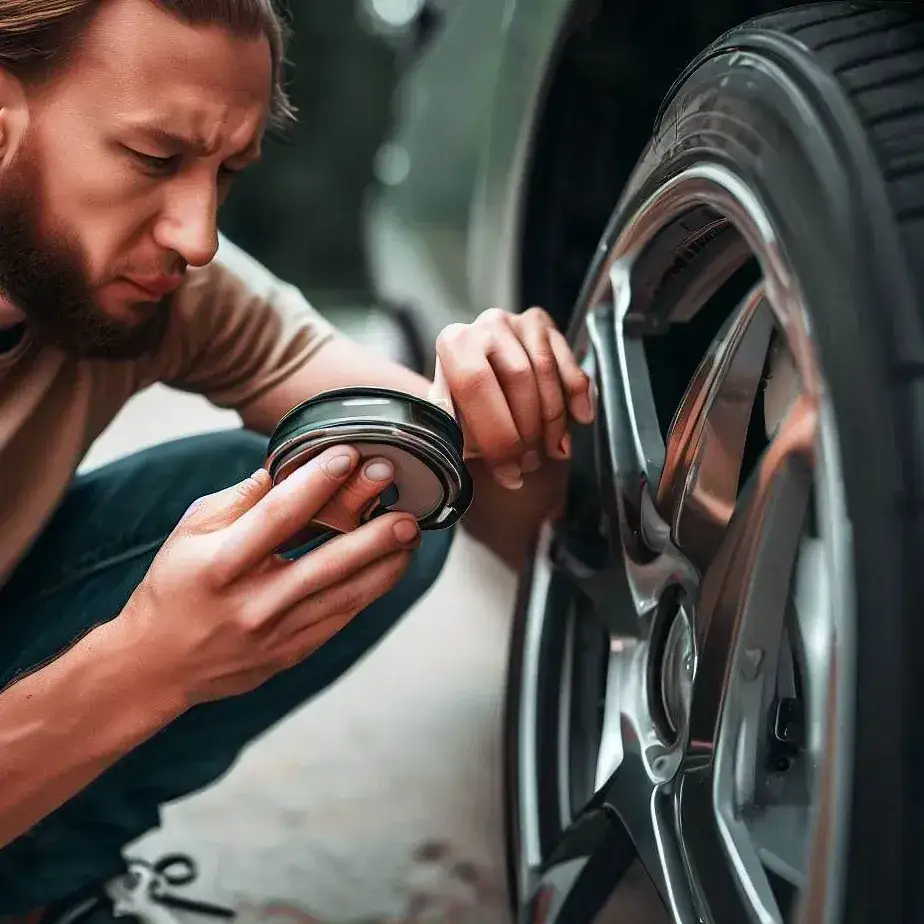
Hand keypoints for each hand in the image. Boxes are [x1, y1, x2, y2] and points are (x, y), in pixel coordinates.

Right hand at [120, 446, 419, 707]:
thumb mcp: (193, 530)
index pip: (278, 516)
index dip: (317, 482)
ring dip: (385, 562)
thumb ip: (243, 498)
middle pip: (326, 563)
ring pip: (346, 596)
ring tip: (411, 533)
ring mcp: (275, 634)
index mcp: (221, 564)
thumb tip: (290, 464)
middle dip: (372, 532)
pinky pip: (343, 617)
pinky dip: (372, 589)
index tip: (350, 455)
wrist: (157, 664)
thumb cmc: (175, 586)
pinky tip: (392, 564)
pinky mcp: (292, 653)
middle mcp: (252, 603)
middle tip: (404, 506)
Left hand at [430, 307, 594, 487]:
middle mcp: (488, 326)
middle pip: (518, 379)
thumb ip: (456, 431)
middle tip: (529, 465)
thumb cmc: (464, 404)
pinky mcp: (548, 328)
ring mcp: (520, 323)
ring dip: (553, 421)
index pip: (476, 387)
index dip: (497, 437)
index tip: (509, 473)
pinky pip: (571, 365)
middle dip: (528, 432)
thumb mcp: (451, 420)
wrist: (475, 376)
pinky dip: (578, 395)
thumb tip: (464, 455)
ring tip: (550, 451)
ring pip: (547, 373)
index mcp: (455, 344)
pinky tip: (580, 419)